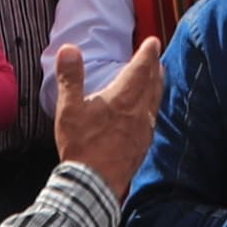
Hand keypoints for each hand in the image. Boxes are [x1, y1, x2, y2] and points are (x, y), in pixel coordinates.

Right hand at [53, 38, 164, 196]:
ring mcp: (143, 131)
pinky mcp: (142, 147)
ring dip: (157, 87)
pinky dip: (152, 109)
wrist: (93, 184)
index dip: (148, 54)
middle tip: (157, 58)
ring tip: (157, 80)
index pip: (141, 69)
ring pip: (154, 103)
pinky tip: (147, 114)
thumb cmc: (81, 145)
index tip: (153, 42)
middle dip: (155, 68)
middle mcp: (139, 112)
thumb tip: (69, 49)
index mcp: (123, 99)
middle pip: (153, 84)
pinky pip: (152, 121)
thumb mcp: (69, 109)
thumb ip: (71, 77)